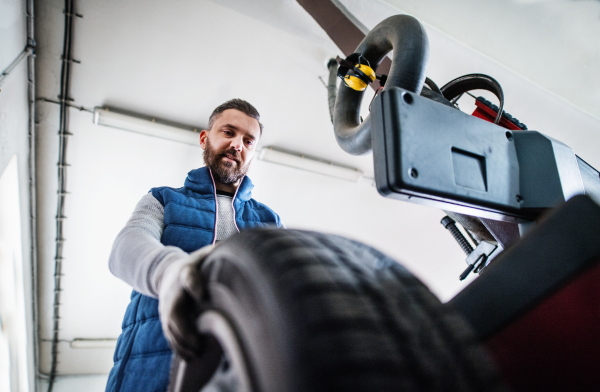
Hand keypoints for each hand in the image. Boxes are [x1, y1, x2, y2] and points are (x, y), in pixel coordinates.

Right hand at [158, 244, 213, 360]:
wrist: (166, 272)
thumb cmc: (196, 265)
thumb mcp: (205, 255)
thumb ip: (221, 252)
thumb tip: (245, 246)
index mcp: (186, 271)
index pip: (188, 277)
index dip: (194, 285)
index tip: (202, 295)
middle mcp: (173, 290)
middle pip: (174, 309)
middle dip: (185, 327)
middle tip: (199, 342)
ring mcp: (167, 305)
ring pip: (170, 326)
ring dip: (182, 342)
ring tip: (197, 354)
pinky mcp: (165, 318)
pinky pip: (168, 335)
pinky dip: (177, 347)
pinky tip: (190, 357)